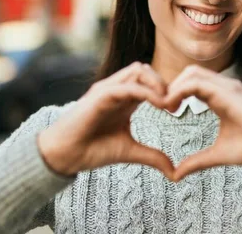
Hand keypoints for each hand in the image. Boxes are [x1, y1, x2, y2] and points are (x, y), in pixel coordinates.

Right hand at [38, 62, 174, 178]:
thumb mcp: (130, 151)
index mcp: (125, 99)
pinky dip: (147, 92)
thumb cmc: (92, 150)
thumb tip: (174, 172)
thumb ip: (153, 156)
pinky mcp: (100, 95)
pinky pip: (128, 86)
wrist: (63, 156)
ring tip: (167, 104)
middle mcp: (117, 90)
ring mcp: (108, 90)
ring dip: (157, 83)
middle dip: (165, 83)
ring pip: (138, 70)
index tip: (178, 109)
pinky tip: (159, 106)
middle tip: (175, 105)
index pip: (150, 81)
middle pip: (146, 69)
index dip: (167, 90)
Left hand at [164, 65, 241, 181]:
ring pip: (192, 73)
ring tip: (165, 106)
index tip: (165, 110)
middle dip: (172, 85)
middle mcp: (224, 87)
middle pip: (190, 73)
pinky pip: (197, 82)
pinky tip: (173, 106)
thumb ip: (196, 161)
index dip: (176, 92)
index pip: (193, 83)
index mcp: (221, 97)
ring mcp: (227, 86)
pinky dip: (180, 90)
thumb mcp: (217, 154)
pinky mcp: (229, 91)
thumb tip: (176, 174)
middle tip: (161, 106)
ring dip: (174, 87)